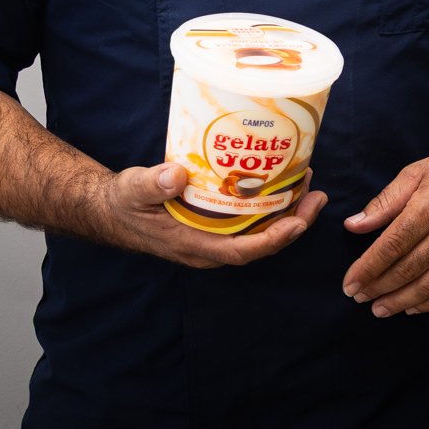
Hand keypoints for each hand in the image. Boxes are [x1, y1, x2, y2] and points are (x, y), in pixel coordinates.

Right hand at [97, 162, 326, 267]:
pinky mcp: (214, 225)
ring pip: (259, 233)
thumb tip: (174, 176)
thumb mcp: (132, 190)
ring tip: (309, 185)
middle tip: (316, 196)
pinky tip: (282, 183)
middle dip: (293, 224)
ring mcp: (213, 237)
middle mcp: (209, 246)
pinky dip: (270, 207)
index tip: (299, 223)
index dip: (273, 240)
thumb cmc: (123, 202)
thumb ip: (151, 184)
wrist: (111, 208)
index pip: (242, 251)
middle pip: (260, 244)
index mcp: (193, 245)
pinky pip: (249, 222)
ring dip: (287, 214)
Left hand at [340, 134, 428, 316]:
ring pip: (426, 286)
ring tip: (379, 309)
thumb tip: (355, 225)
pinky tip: (413, 307)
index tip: (350, 282)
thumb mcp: (415, 174)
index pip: (390, 247)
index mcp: (427, 210)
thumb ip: (384, 202)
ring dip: (399, 302)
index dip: (366, 269)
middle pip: (405, 271)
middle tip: (358, 296)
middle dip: (377, 288)